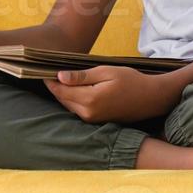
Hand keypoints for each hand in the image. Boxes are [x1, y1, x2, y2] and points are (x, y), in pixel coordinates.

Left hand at [45, 66, 168, 123]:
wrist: (150, 98)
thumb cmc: (131, 81)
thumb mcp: (107, 72)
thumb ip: (82, 76)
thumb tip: (59, 76)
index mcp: (89, 99)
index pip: (61, 90)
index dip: (50, 81)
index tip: (42, 70)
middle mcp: (87, 113)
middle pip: (62, 99)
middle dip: (55, 87)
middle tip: (49, 73)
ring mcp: (91, 119)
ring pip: (68, 105)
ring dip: (63, 94)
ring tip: (60, 80)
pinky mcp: (95, 121)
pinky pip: (77, 110)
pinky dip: (72, 100)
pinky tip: (74, 90)